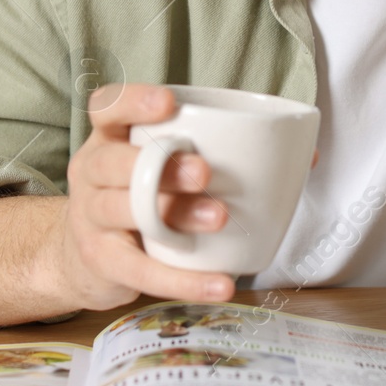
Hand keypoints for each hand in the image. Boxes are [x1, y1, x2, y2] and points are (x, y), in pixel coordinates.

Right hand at [55, 84, 235, 310]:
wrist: (84, 258)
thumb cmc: (138, 197)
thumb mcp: (156, 166)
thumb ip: (207, 150)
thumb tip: (302, 155)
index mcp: (109, 138)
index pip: (107, 107)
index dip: (133, 102)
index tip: (169, 104)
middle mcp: (91, 171)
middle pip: (114, 162)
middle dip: (162, 166)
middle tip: (205, 172)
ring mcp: (90, 216)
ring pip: (126, 211)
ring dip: (176, 215)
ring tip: (219, 218)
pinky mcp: (101, 261)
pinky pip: (142, 270)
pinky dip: (183, 280)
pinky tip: (219, 284)